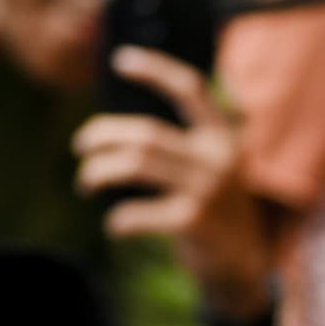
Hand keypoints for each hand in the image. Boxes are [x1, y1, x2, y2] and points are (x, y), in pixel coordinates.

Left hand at [75, 47, 275, 320]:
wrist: (244, 265)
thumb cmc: (215, 211)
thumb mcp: (211, 169)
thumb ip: (181, 145)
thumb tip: (116, 129)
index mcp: (223, 136)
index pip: (189, 88)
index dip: (155, 69)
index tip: (120, 60)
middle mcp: (217, 157)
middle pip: (146, 132)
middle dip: (103, 135)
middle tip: (80, 146)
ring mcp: (207, 189)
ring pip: (135, 164)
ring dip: (98, 171)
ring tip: (85, 182)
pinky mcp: (194, 222)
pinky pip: (138, 212)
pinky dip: (118, 220)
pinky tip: (114, 226)